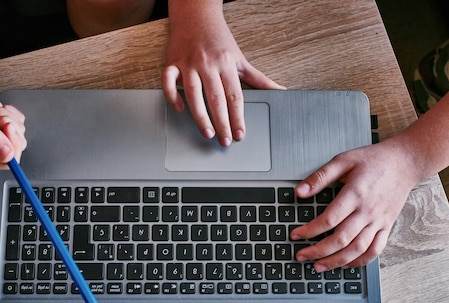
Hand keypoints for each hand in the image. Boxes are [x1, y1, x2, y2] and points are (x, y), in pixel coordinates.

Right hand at [0, 66, 25, 168]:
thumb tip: (7, 156)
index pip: (5, 163)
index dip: (11, 146)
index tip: (6, 128)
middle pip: (15, 150)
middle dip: (10, 130)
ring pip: (18, 136)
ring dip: (10, 120)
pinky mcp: (0, 126)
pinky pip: (19, 125)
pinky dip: (12, 114)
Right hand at [162, 9, 283, 145]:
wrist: (197, 15)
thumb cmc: (219, 40)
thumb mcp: (241, 59)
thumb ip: (259, 79)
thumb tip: (281, 90)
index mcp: (227, 64)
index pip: (234, 96)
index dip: (238, 117)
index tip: (240, 134)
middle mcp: (208, 64)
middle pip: (216, 98)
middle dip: (222, 122)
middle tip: (225, 140)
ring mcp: (189, 63)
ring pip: (193, 93)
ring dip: (200, 116)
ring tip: (207, 133)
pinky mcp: (172, 62)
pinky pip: (168, 81)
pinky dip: (172, 95)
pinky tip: (180, 109)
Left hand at [290, 141, 417, 270]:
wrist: (405, 162)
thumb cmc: (374, 160)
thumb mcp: (343, 160)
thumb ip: (320, 177)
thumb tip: (299, 192)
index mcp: (355, 194)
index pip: (329, 219)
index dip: (309, 230)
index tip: (296, 235)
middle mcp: (368, 211)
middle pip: (341, 239)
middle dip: (318, 251)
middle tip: (301, 255)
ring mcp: (379, 221)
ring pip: (357, 249)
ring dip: (336, 261)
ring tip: (319, 266)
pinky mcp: (387, 226)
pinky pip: (375, 250)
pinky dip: (360, 261)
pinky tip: (346, 264)